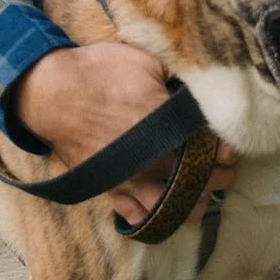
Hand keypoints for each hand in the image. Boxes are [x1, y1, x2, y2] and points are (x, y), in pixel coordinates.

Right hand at [10, 41, 234, 226]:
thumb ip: (180, 79)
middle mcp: (153, 161)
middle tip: (221, 170)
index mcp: (167, 128)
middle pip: (198, 183)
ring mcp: (130, 181)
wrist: (51, 92)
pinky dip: (152, 217)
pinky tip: (162, 208)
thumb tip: (204, 84)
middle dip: (215, 178)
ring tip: (198, 194)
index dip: (224, 152)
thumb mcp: (148, 61)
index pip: (210, 150)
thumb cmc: (101, 71)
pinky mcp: (109, 191)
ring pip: (172, 209)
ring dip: (190, 204)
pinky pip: (135, 217)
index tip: (228, 148)